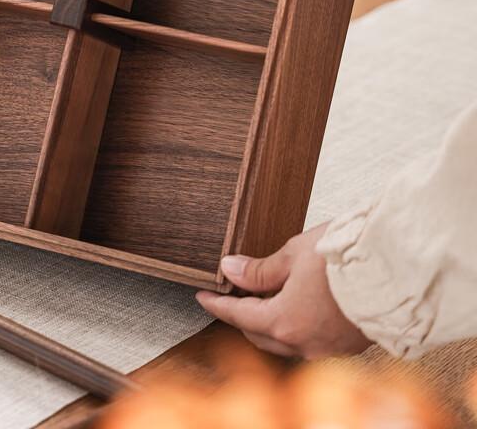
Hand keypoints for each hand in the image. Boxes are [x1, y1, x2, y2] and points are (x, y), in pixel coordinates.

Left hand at [196, 223, 370, 359]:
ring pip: (285, 340)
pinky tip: (295, 306)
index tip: (203, 296)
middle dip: (241, 315)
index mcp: (285, 322)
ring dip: (268, 322)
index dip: (217, 305)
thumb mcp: (293, 254)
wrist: (398, 270)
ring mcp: (327, 348)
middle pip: (259, 334)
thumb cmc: (347, 257)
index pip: (238, 316)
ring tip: (261, 297)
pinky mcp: (348, 345)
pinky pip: (309, 341)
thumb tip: (230, 269)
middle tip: (230, 294)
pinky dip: (294, 325)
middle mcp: (304, 343)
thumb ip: (259, 269)